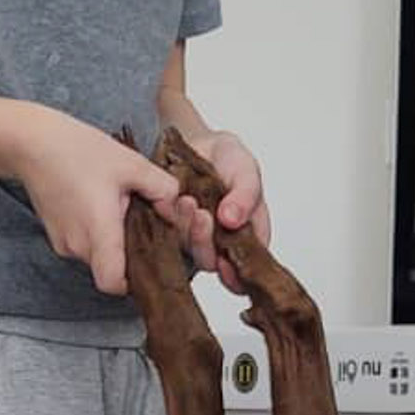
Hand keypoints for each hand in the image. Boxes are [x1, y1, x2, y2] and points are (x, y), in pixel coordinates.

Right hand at [11, 108, 179, 296]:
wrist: (32, 143)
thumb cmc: (76, 149)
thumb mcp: (132, 163)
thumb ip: (163, 189)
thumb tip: (176, 209)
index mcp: (98, 231)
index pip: (114, 283)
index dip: (134, 280)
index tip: (148, 259)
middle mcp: (77, 245)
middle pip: (112, 268)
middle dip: (130, 249)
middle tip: (139, 217)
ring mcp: (63, 243)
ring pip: (99, 256)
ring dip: (113, 238)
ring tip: (117, 204)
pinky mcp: (57, 236)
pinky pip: (84, 245)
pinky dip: (97, 232)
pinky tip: (99, 203)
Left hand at [167, 129, 270, 295]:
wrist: (192, 144)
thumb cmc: (226, 159)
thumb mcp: (245, 169)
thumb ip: (246, 194)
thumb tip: (233, 220)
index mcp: (248, 234)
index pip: (248, 264)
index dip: (237, 271)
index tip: (226, 256)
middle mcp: (221, 243)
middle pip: (213, 261)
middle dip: (205, 240)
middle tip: (202, 214)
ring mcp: (193, 239)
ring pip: (187, 251)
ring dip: (186, 229)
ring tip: (186, 201)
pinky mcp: (169, 232)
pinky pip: (166, 238)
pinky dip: (168, 222)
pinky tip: (168, 204)